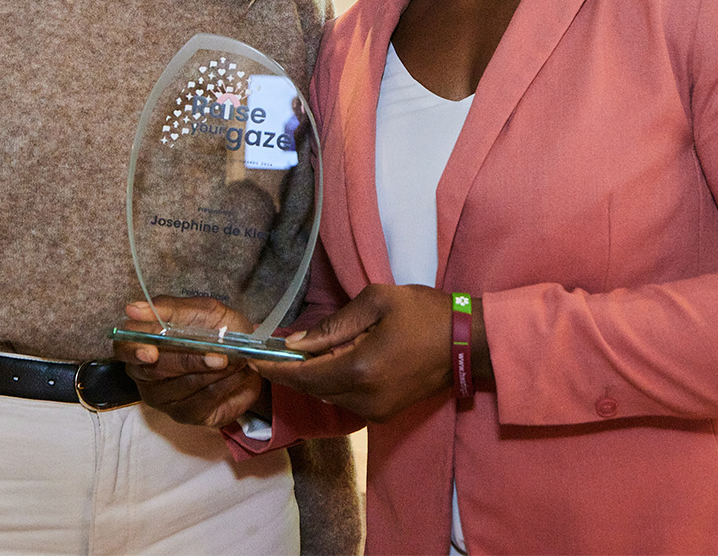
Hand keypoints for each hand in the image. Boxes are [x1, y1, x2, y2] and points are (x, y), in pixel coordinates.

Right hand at [115, 296, 264, 427]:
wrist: (250, 354)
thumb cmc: (221, 328)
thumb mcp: (203, 310)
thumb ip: (170, 309)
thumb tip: (134, 308)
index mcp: (144, 341)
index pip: (124, 348)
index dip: (134, 350)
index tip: (152, 352)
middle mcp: (146, 373)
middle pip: (154, 371)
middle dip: (189, 360)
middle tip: (219, 356)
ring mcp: (163, 398)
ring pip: (181, 387)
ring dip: (213, 373)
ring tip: (235, 360)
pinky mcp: (184, 415)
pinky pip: (199, 403)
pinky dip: (223, 387)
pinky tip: (236, 375)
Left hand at [250, 283, 456, 421]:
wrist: (468, 343)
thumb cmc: (423, 313)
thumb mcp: (377, 302)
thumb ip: (334, 325)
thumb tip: (296, 343)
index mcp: (360, 369)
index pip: (305, 375)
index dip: (275, 368)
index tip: (250, 359)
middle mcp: (363, 399)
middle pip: (312, 389)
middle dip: (288, 373)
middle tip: (265, 354)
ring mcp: (374, 412)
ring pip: (328, 396)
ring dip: (311, 377)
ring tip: (299, 352)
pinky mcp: (384, 414)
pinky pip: (345, 400)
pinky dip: (331, 382)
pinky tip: (330, 361)